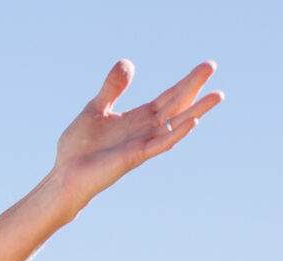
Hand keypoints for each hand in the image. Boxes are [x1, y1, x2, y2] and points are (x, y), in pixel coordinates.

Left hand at [49, 59, 222, 209]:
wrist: (65, 174)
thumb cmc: (78, 148)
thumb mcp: (95, 108)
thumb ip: (112, 88)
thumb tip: (127, 63)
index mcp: (138, 119)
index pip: (168, 97)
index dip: (185, 82)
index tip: (205, 67)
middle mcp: (145, 130)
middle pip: (176, 105)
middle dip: (194, 86)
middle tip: (212, 65)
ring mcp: (143, 144)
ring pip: (176, 124)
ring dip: (197, 110)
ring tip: (217, 95)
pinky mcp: (135, 156)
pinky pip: (161, 144)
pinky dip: (177, 133)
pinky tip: (193, 121)